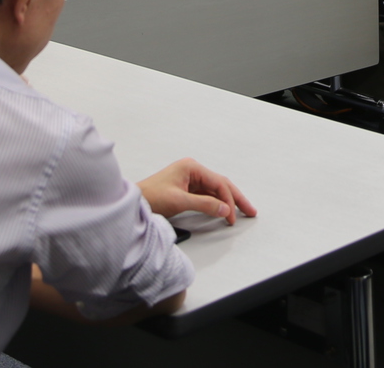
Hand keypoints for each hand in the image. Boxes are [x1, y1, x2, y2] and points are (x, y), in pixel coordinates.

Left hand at [138, 158, 255, 225]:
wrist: (132, 202)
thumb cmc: (150, 196)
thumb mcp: (179, 201)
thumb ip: (204, 204)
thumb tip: (224, 208)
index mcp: (191, 167)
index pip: (218, 182)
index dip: (228, 199)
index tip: (232, 215)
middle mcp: (192, 171)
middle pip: (220, 184)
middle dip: (236, 198)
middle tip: (250, 210)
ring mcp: (190, 179)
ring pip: (215, 190)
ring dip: (227, 202)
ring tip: (240, 212)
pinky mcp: (186, 189)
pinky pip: (206, 195)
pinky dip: (216, 203)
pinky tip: (223, 211)